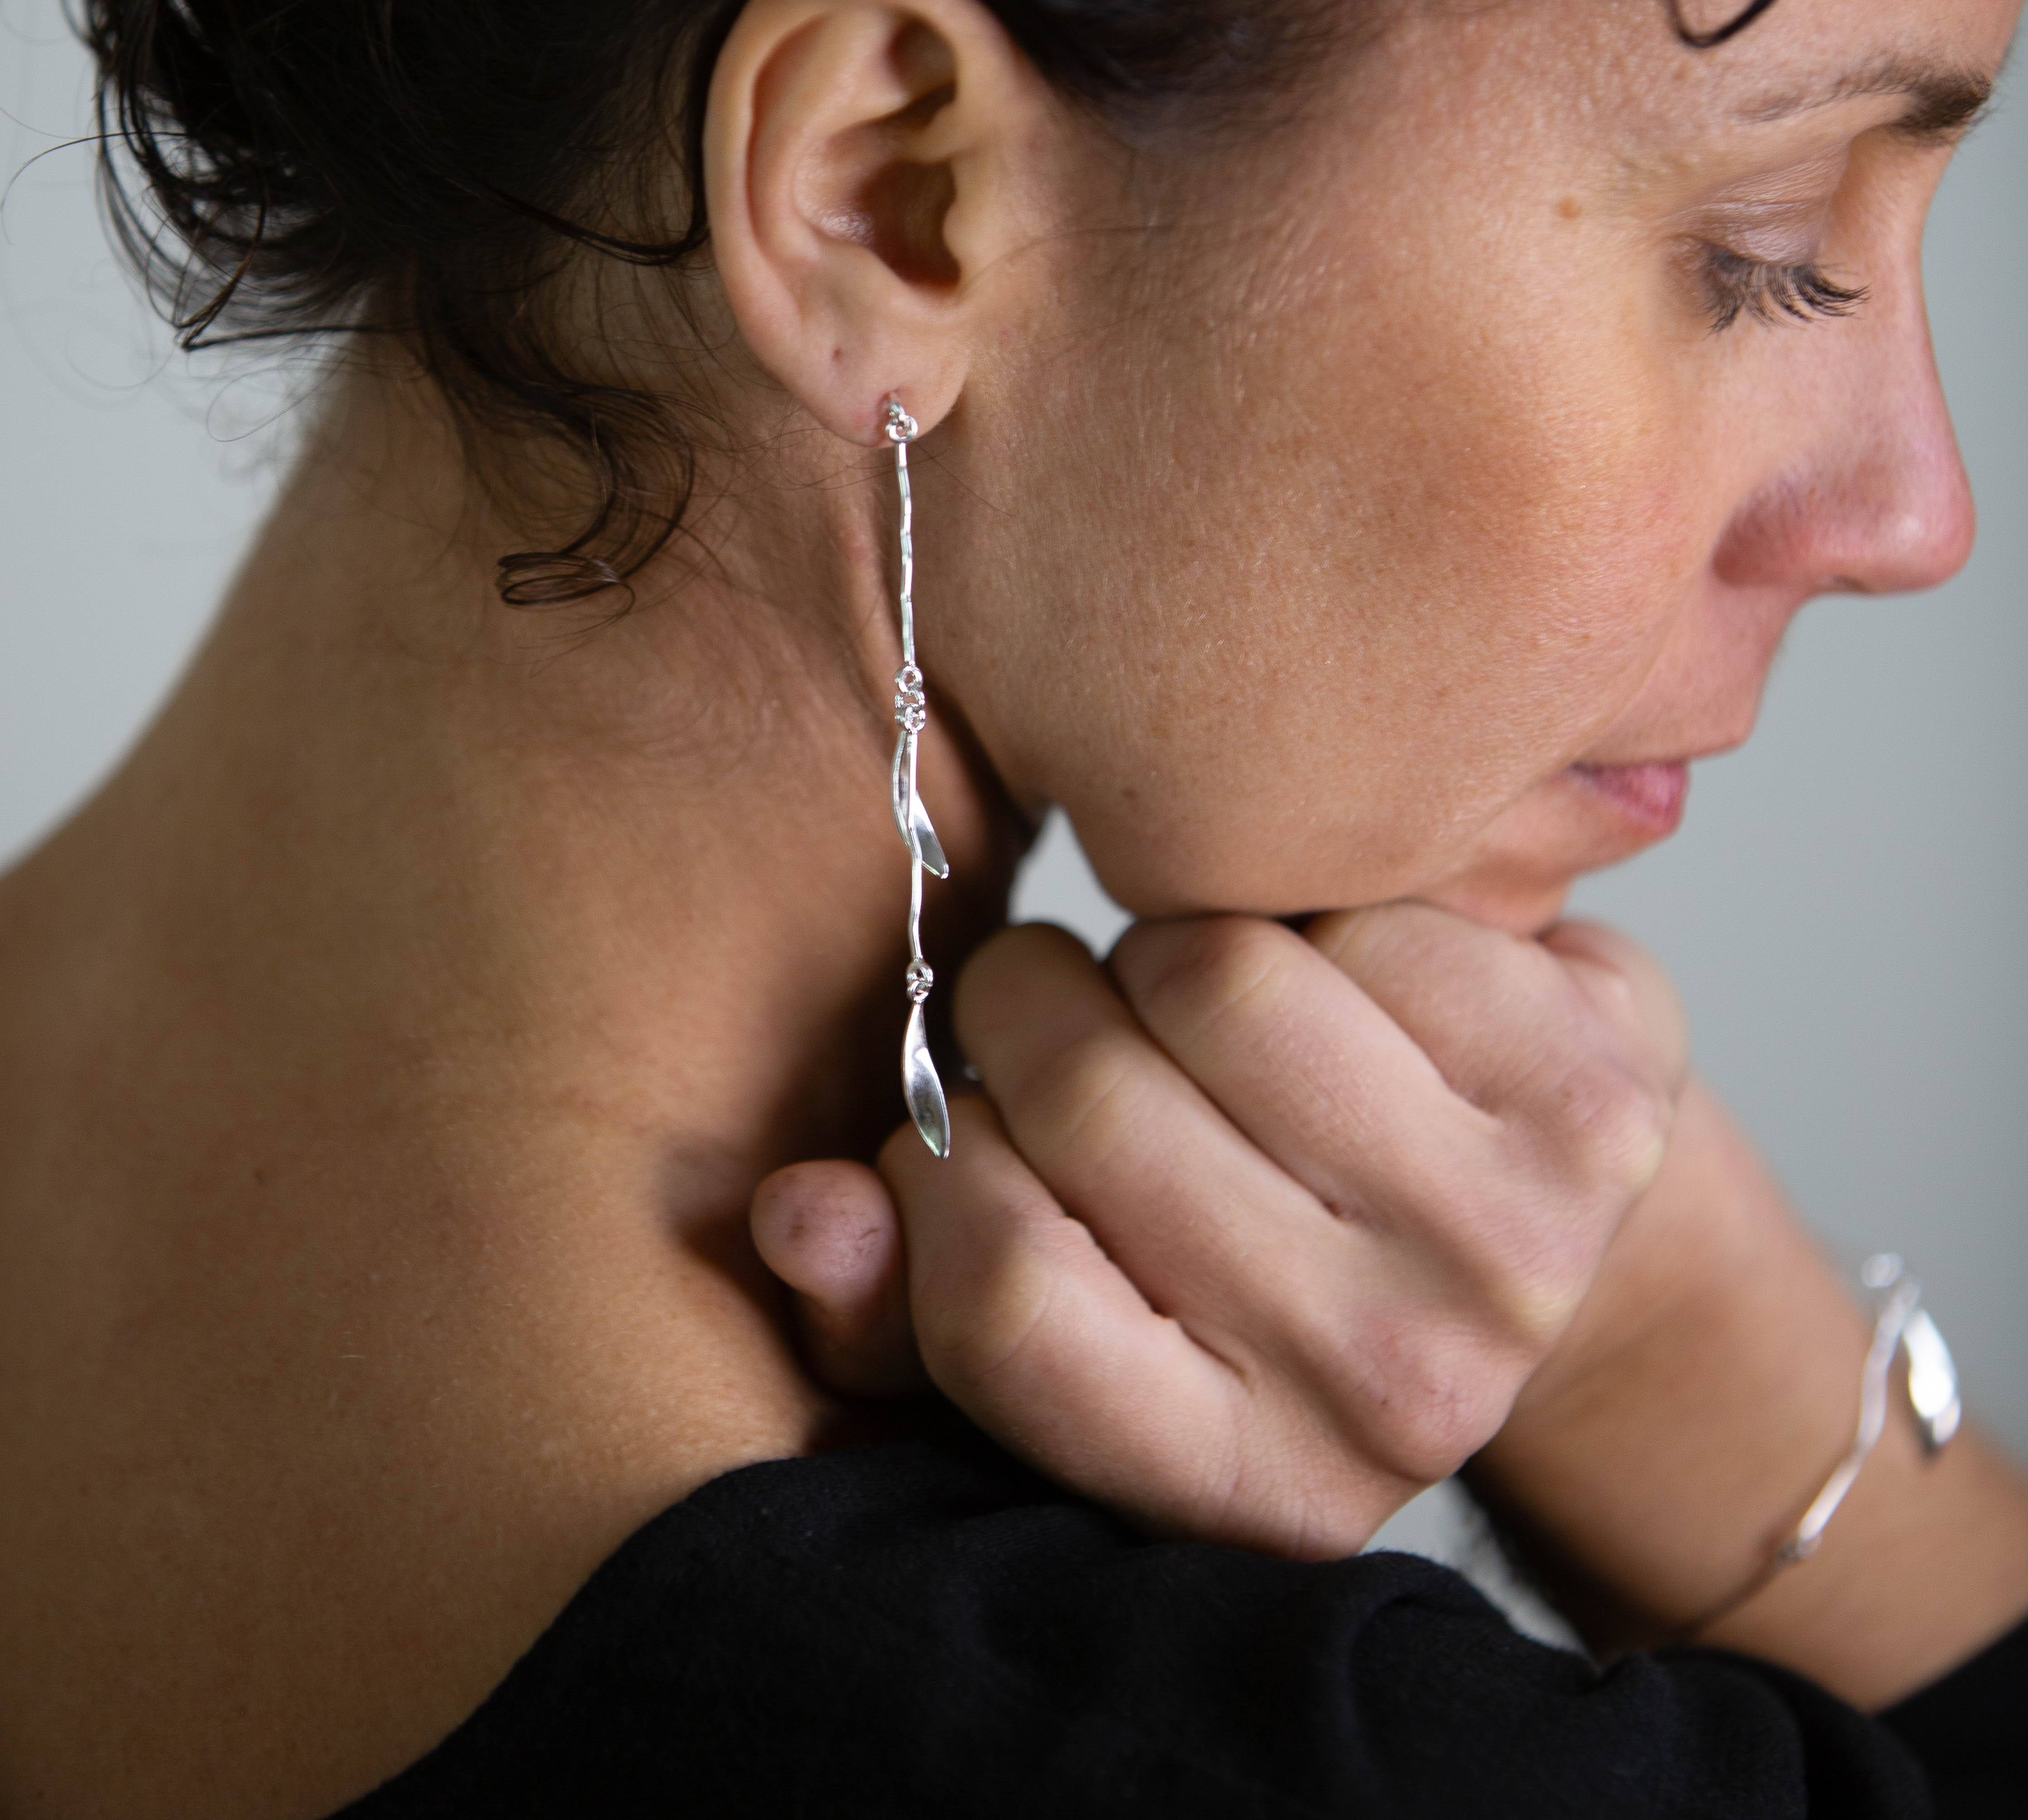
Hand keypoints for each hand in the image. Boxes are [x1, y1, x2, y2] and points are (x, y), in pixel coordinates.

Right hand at [754, 905, 1685, 1559]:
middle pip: (1096, 1104)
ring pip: (1218, 978)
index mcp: (1239, 1481)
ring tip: (1188, 1003)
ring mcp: (1513, 1244)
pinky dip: (1316, 914)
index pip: (1004, 1298)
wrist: (1510, 1242)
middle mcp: (1390, 1388)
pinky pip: (1362, 915)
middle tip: (1064, 1017)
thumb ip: (902, 1300)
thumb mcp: (1066, 1329)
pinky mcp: (1596, 1097)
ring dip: (1165, 956)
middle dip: (1034, 1016)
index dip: (941, 1170)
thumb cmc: (1245, 1276)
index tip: (971, 1126)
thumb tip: (796, 1210)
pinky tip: (1332, 979)